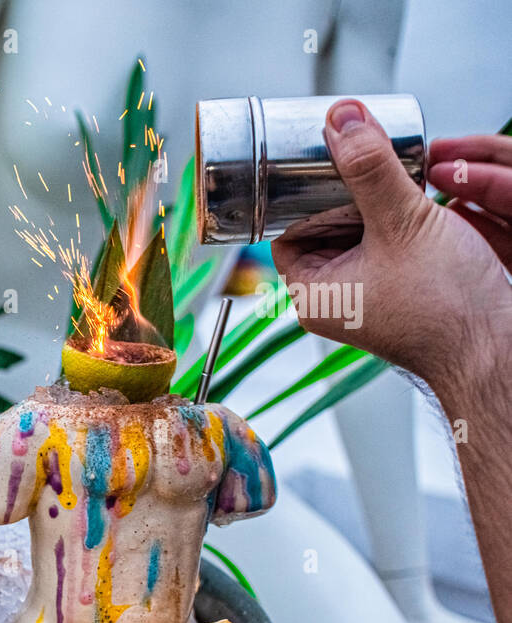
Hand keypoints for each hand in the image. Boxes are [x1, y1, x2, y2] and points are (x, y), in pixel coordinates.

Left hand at [271, 100, 511, 400]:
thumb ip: (370, 168)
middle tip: (366, 161)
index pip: (287, 228)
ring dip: (374, 204)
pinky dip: (395, 224)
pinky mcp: (395, 295)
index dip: (304, 194)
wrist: (494, 348)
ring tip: (394, 178)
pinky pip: (384, 248)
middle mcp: (332, 298)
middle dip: (345, 193)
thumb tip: (342, 119)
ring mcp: (363, 298)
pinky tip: (414, 204)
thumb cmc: (445, 306)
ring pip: (356, 234)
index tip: (326, 161)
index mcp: (311, 292)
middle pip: (322, 227)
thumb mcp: (402, 221)